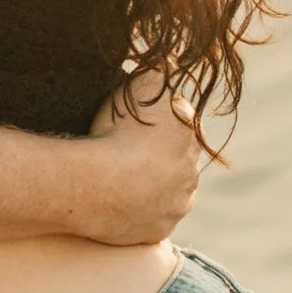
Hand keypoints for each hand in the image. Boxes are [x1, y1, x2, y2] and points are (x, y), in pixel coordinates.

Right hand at [77, 77, 204, 246]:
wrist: (100, 184)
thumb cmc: (118, 132)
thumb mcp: (143, 83)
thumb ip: (162, 68)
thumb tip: (171, 60)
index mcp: (191, 136)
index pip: (181, 124)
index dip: (158, 123)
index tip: (136, 126)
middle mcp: (191, 173)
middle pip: (176, 161)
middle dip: (157, 157)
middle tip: (125, 153)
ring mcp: (176, 206)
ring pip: (167, 194)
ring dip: (150, 187)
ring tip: (119, 181)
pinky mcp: (158, 232)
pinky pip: (150, 221)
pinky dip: (137, 214)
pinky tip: (117, 204)